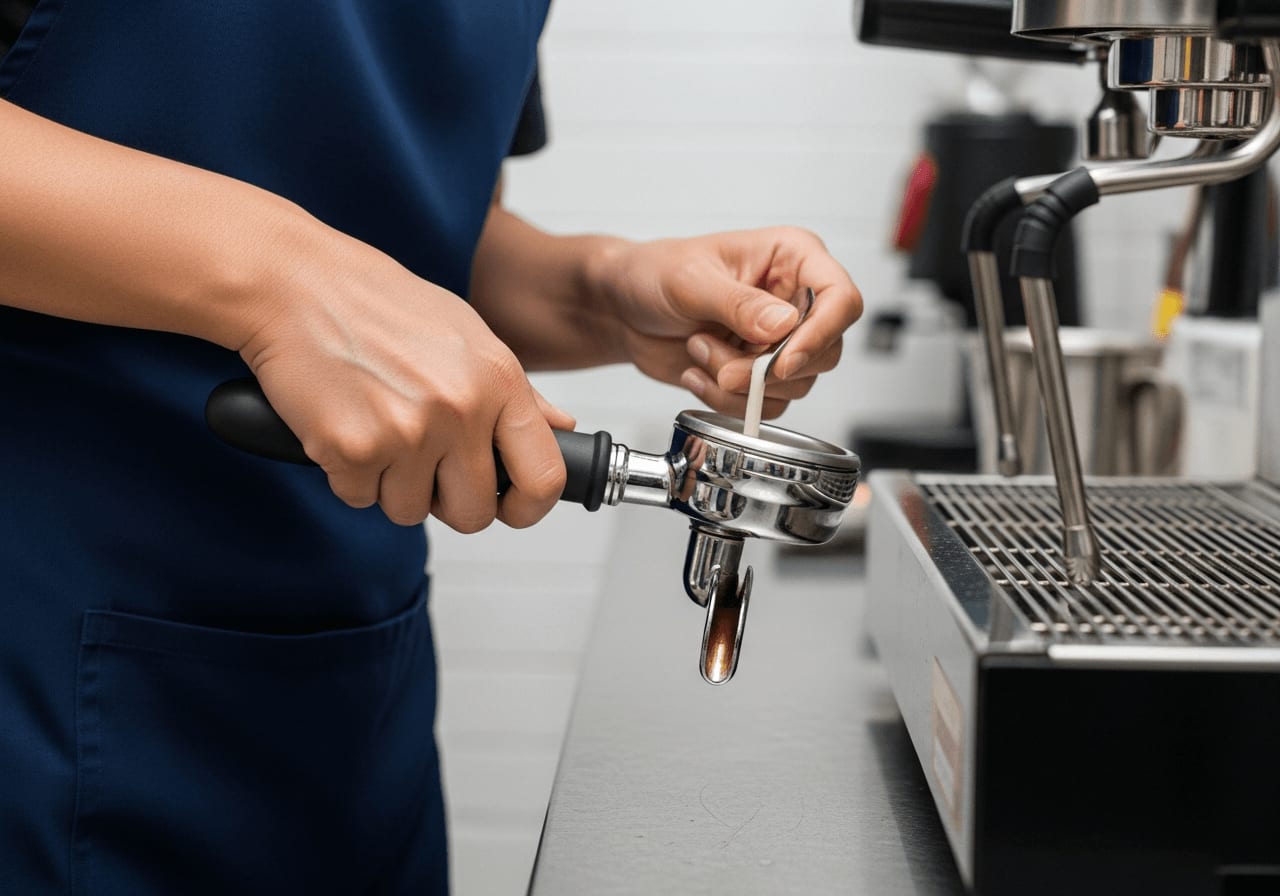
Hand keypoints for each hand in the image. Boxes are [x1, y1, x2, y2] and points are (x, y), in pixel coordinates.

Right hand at [235, 214, 570, 530]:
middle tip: (423, 463)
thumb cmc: (377, 303)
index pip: (544, 476)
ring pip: (410, 510)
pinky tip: (343, 423)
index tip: (511, 507)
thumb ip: (518, 391)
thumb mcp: (466, 333)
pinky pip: (360, 497)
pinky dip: (348, 473)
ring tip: (376, 425)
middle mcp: (460, 409)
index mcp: (498, 379)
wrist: (293, 282)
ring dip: (391, 484)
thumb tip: (560, 429)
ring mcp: (407, 433)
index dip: (528, 507)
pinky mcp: (353, 449)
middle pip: (474, 513)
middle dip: (447, 501)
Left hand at [592, 227, 861, 417]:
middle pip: (825, 352)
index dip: (821, 334)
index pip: (841, 298)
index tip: (784, 360)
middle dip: (766, 369)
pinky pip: (765, 405)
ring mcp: (779, 340)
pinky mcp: (759, 373)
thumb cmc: (654, 273)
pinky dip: (728, 399)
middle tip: (723, 363)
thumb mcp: (691, 280)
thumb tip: (784, 324)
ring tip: (699, 350)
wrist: (624, 308)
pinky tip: (698, 372)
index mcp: (793, 258)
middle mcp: (795, 300)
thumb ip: (739, 303)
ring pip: (794, 386)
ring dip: (739, 382)